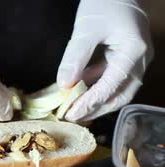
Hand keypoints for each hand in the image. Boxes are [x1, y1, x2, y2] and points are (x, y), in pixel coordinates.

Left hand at [57, 0, 152, 121]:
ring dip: (96, 101)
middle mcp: (141, 60)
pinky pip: (113, 79)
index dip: (91, 103)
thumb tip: (63, 84)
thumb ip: (75, 57)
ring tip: (73, 109)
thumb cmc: (105, 3)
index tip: (71, 114)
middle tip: (72, 117)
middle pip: (120, 95)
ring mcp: (136, 60)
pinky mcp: (127, 58)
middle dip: (96, 109)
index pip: (111, 86)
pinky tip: (79, 91)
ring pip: (118, 90)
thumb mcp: (86, 29)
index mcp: (134, 52)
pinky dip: (97, 87)